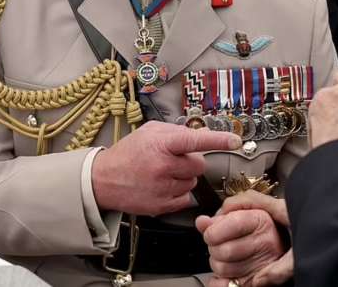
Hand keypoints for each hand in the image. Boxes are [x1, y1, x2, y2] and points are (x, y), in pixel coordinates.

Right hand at [92, 121, 241, 215]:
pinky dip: (179, 192)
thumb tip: (199, 134)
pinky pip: (185, 198)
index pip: (195, 140)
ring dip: (184, 178)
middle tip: (172, 160)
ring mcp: (162, 188)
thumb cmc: (128, 152)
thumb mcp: (150, 132)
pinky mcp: (161, 206)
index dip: (218, 139)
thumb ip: (176, 131)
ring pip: (193, 183)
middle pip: (199, 165)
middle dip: (191, 162)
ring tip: (163, 173)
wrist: (102, 180)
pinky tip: (162, 186)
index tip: (235, 140)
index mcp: (162, 145)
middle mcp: (163, 167)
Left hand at [197, 191, 293, 286]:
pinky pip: (225, 285)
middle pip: (224, 250)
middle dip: (214, 247)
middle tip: (219, 244)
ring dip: (217, 263)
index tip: (210, 232)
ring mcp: (263, 263)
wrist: (284, 244)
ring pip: (222, 268)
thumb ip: (225, 213)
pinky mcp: (257, 281)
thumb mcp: (246, 210)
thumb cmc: (259, 226)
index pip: (232, 225)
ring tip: (226, 256)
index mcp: (262, 220)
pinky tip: (224, 273)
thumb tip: (202, 221)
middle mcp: (266, 242)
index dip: (214, 230)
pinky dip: (219, 281)